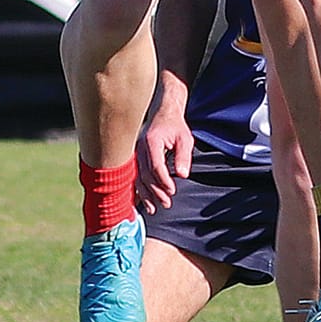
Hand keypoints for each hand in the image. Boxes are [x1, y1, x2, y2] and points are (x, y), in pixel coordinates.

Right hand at [136, 99, 191, 213]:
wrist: (163, 113)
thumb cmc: (175, 126)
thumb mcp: (185, 138)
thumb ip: (183, 156)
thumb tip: (182, 174)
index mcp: (151, 142)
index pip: (156, 166)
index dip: (164, 181)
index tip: (173, 191)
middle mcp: (140, 148)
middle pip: (146, 175)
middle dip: (156, 192)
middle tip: (167, 204)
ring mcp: (135, 153)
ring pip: (138, 178)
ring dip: (146, 195)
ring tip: (154, 208)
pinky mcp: (135, 158)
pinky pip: (135, 176)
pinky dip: (139, 190)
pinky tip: (142, 201)